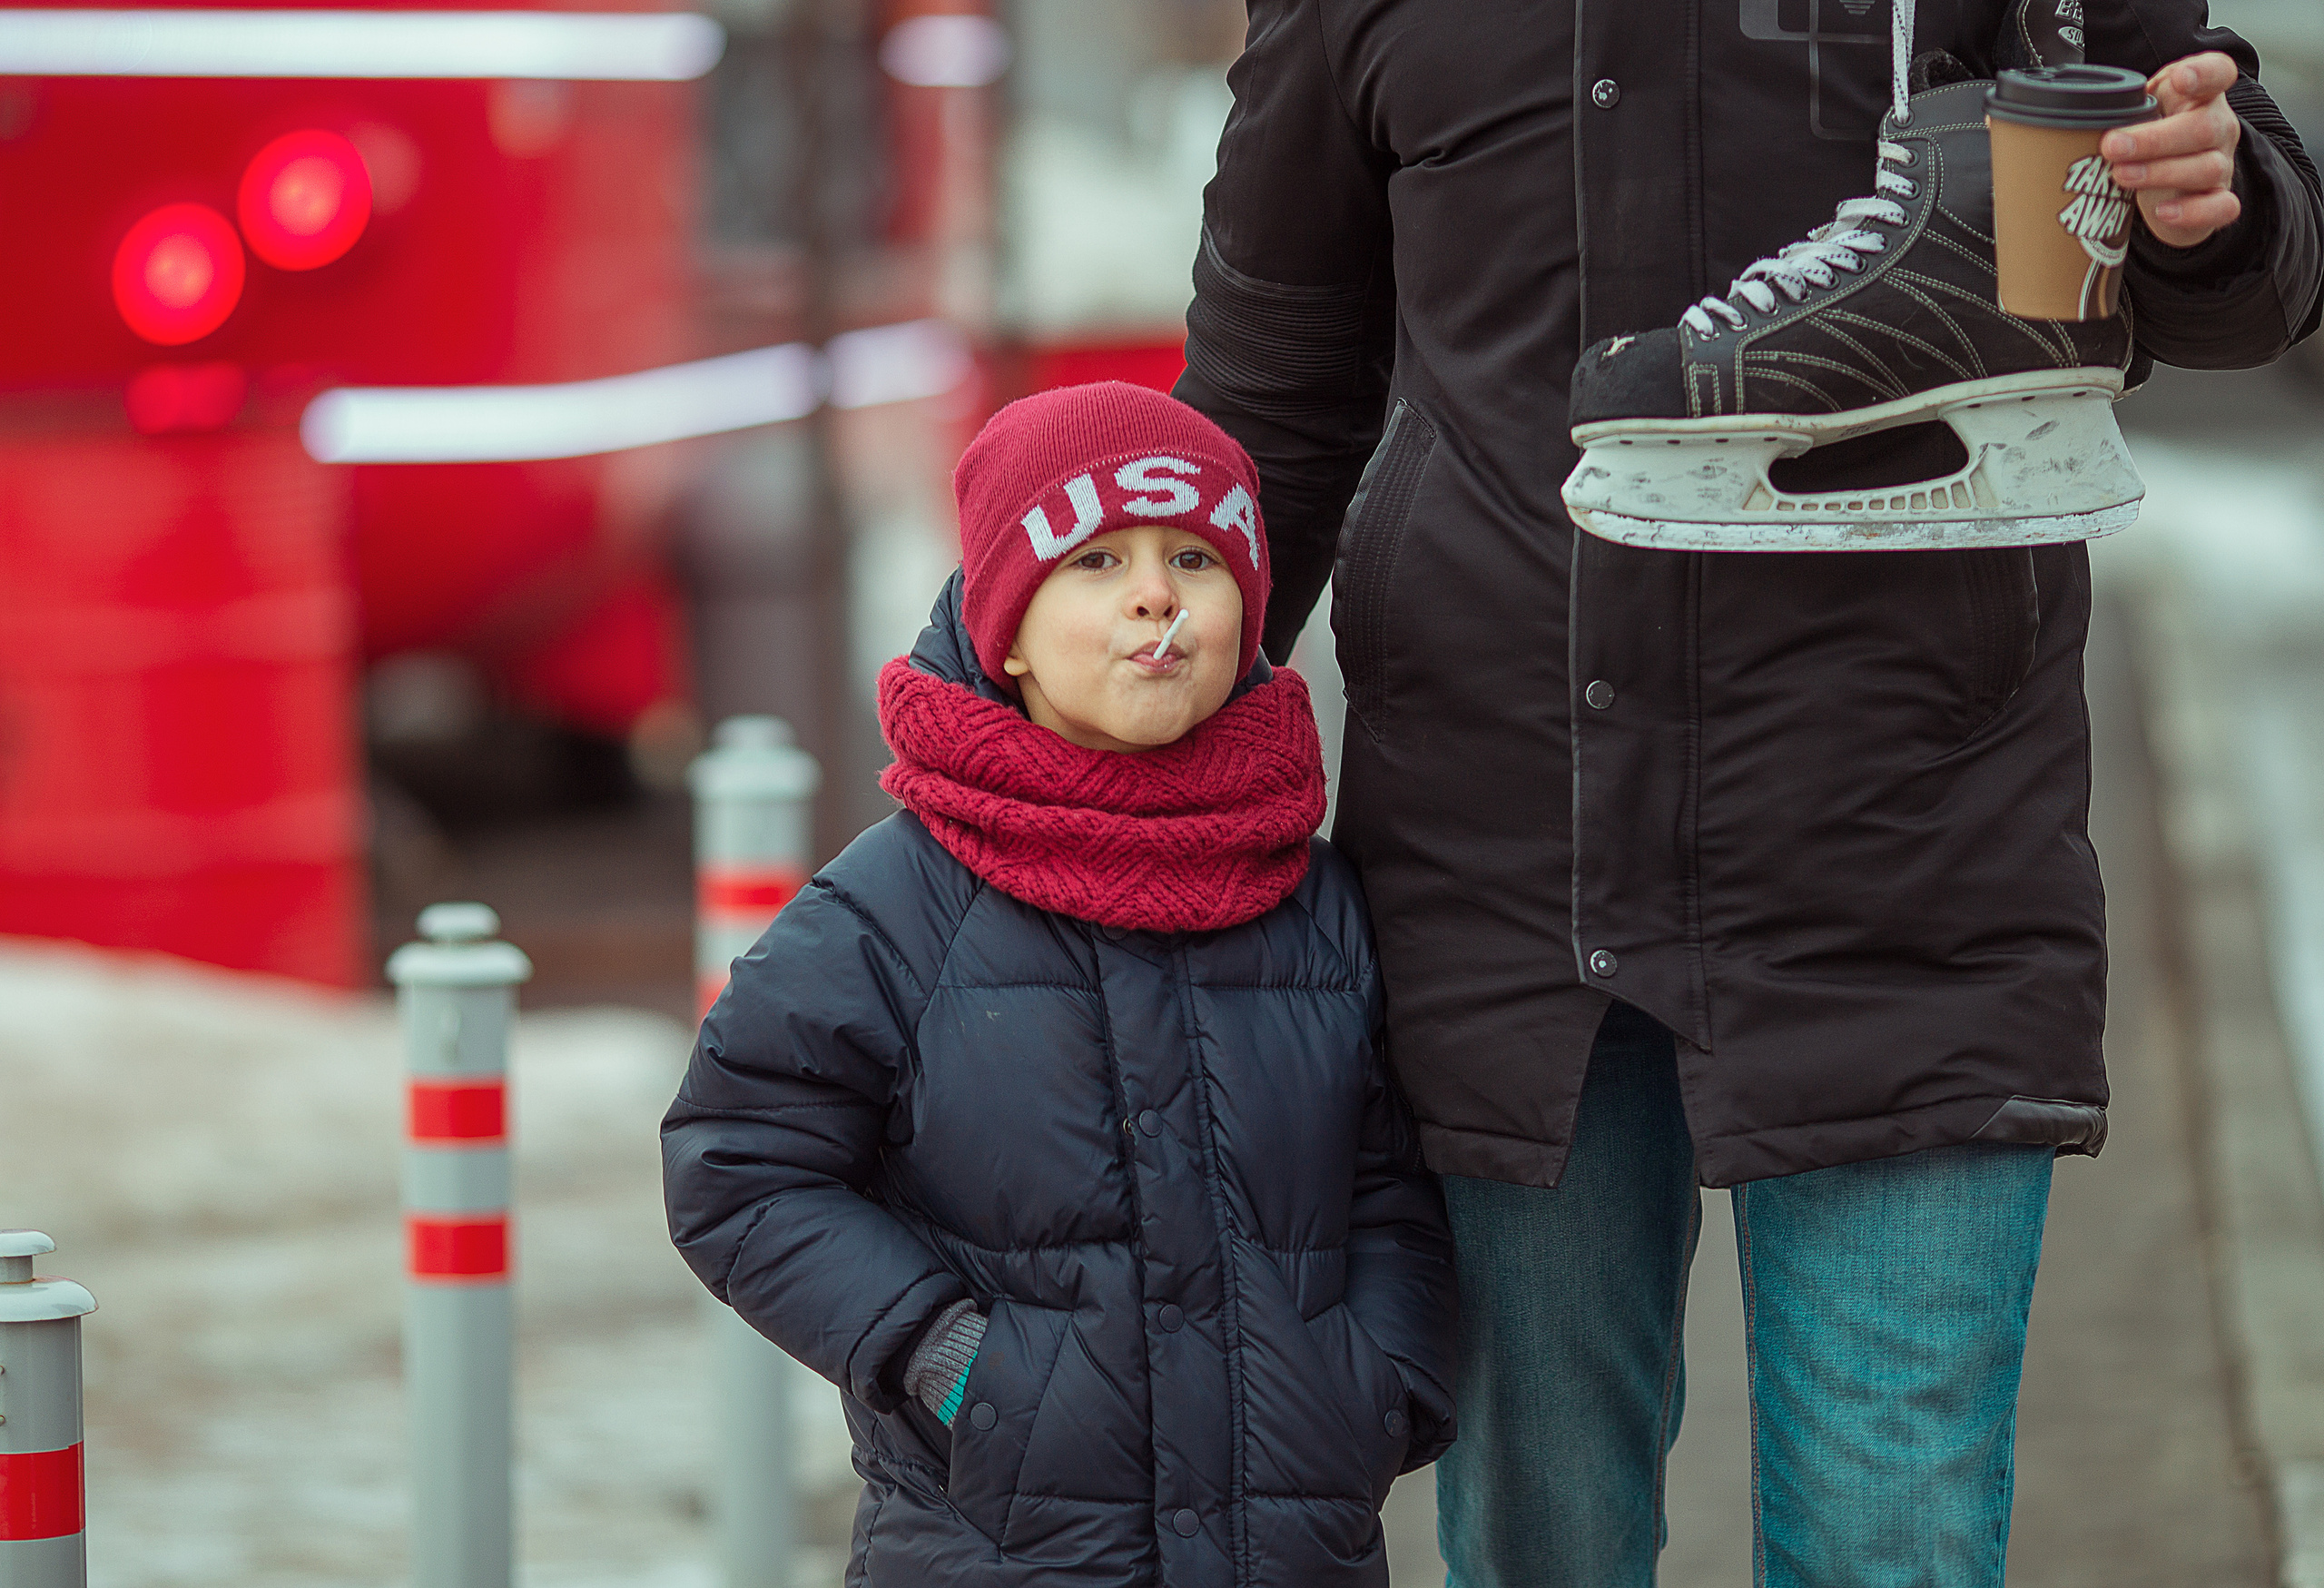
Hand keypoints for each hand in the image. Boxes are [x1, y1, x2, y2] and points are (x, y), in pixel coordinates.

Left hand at [2101, 52, 2242, 248]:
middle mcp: (2218, 127)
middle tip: (2112, 146)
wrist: (2168, 185)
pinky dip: (2193, 211)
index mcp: (2201, 96)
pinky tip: (2162, 211)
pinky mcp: (2218, 199)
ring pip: (2207, 167)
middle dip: (2154, 139)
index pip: (2218, 72)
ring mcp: (2222, 164)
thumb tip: (2080, 113)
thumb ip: (2124, 104)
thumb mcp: (2138, 111)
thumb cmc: (2151, 138)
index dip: (2203, 73)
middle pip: (2203, 128)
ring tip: (2121, 176)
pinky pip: (2223, 207)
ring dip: (2161, 173)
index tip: (2180, 79)